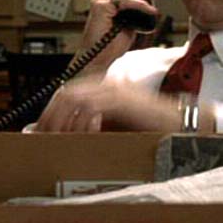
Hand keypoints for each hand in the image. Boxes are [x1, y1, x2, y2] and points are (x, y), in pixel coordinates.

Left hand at [35, 76, 178, 132]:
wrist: (181, 125)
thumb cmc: (152, 130)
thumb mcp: (115, 128)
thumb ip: (93, 128)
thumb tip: (65, 137)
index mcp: (104, 90)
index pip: (68, 93)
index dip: (51, 110)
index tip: (40, 128)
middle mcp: (107, 86)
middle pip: (66, 92)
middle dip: (50, 114)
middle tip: (41, 134)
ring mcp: (115, 90)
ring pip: (74, 97)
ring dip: (62, 119)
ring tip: (56, 136)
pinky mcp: (123, 99)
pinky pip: (93, 106)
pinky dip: (82, 120)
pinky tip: (80, 134)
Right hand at [78, 0, 160, 76]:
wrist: (96, 60)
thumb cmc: (110, 46)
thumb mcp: (127, 25)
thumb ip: (134, 12)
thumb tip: (150, 4)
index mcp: (106, 1)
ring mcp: (99, 2)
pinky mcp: (101, 9)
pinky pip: (125, 0)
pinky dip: (141, 4)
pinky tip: (150, 10)